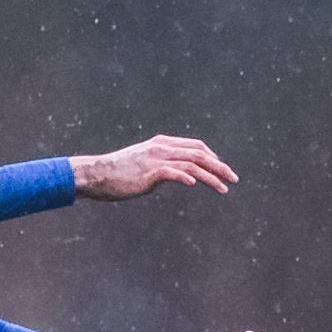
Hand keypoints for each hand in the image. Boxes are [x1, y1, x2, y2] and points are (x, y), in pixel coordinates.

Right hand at [70, 135, 236, 200]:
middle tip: (234, 178)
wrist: (98, 174)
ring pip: (192, 164)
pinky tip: (196, 185)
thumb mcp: (144, 164)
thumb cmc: (120, 173)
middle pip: (199, 153)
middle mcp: (162, 147)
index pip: (195, 146)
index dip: (213, 157)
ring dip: (211, 177)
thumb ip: (162, 166)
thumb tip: (177, 176)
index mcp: (162, 143)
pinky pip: (174, 172)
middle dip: (220, 166)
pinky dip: (188, 177)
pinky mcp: (150, 172)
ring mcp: (156, 158)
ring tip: (224, 188)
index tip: (222, 169)